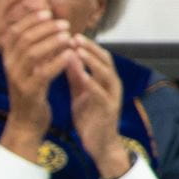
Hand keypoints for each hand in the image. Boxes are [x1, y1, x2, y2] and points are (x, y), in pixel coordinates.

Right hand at [0, 0, 65, 162]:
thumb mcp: (27, 69)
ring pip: (32, 53)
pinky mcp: (30, 92)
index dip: (29, 20)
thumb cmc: (32, 93)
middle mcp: (9, 67)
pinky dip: (58, 61)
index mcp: (7, 59)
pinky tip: (70, 55)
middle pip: (24, 40)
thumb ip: (33, 51)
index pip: (14, 32)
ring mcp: (18, 80)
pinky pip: (43, 72)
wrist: (26, 122)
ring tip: (69, 37)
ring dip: (52, 42)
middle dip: (45, 29)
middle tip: (64, 24)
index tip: (47, 13)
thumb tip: (47, 27)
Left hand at [66, 35, 134, 178]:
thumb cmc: (90, 116)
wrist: (100, 145)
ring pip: (105, 73)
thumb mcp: (80, 92)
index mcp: (104, 79)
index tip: (68, 33)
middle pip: (105, 59)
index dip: (85, 44)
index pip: (98, 55)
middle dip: (90, 47)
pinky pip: (100, 93)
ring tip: (77, 50)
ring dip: (91, 61)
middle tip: (73, 36)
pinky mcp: (108, 110)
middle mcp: (112, 85)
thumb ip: (75, 74)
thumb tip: (66, 53)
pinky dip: (91, 82)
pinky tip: (80, 75)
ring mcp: (112, 96)